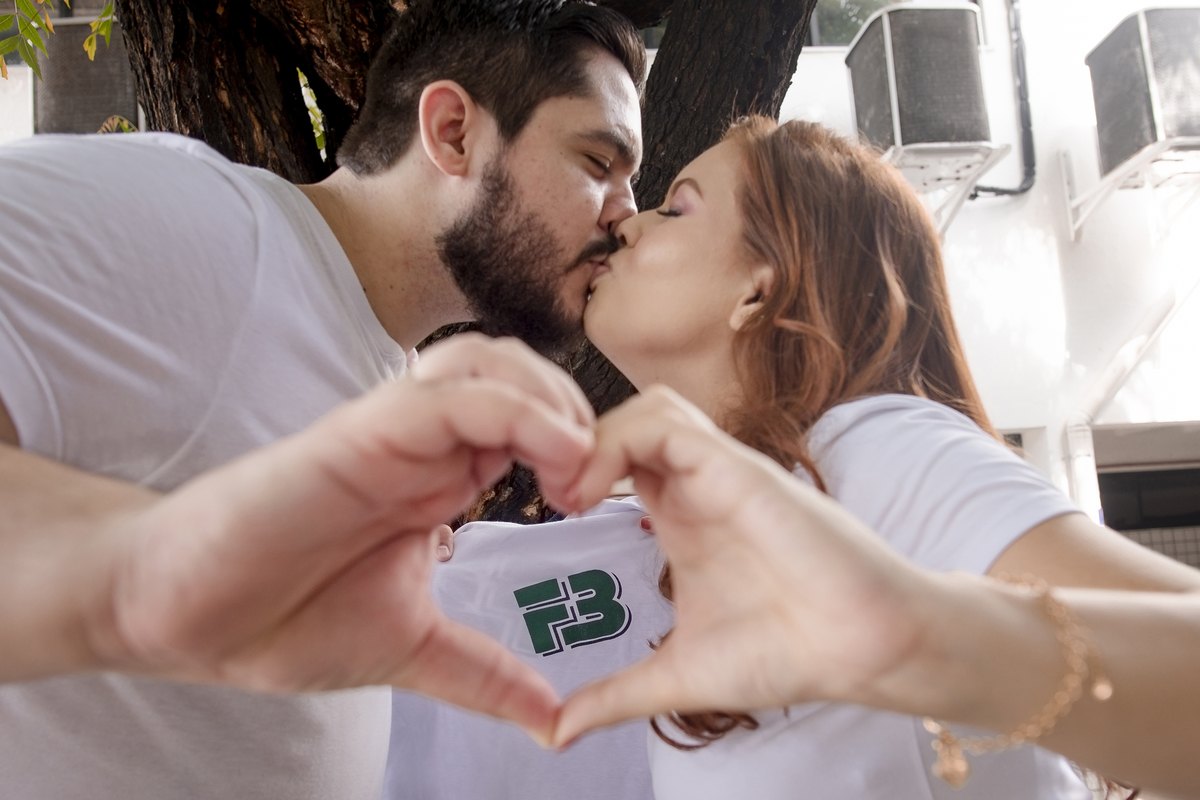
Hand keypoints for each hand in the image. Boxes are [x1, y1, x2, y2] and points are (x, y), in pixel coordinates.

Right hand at [92, 334, 592, 743]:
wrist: (184, 615)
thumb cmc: (282, 619)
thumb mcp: (412, 651)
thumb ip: (483, 674)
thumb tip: (550, 719)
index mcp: (440, 479)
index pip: (529, 422)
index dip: (582, 448)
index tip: (607, 507)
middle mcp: (423, 445)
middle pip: (521, 374)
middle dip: (579, 409)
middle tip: (601, 482)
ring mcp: (392, 432)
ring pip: (490, 363)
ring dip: (551, 396)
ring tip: (578, 464)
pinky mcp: (359, 432)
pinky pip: (449, 395)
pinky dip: (513, 408)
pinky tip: (551, 452)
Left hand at [553, 386, 931, 745]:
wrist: (863, 650)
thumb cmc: (786, 653)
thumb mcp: (677, 677)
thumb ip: (615, 696)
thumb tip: (555, 733)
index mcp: (679, 514)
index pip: (613, 456)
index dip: (568, 470)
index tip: (540, 518)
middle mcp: (697, 484)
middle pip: (626, 418)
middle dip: (573, 441)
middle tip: (545, 497)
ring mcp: (719, 471)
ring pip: (647, 408)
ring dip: (592, 436)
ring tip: (565, 495)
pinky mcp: (739, 469)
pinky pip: (666, 425)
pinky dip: (615, 443)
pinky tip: (590, 494)